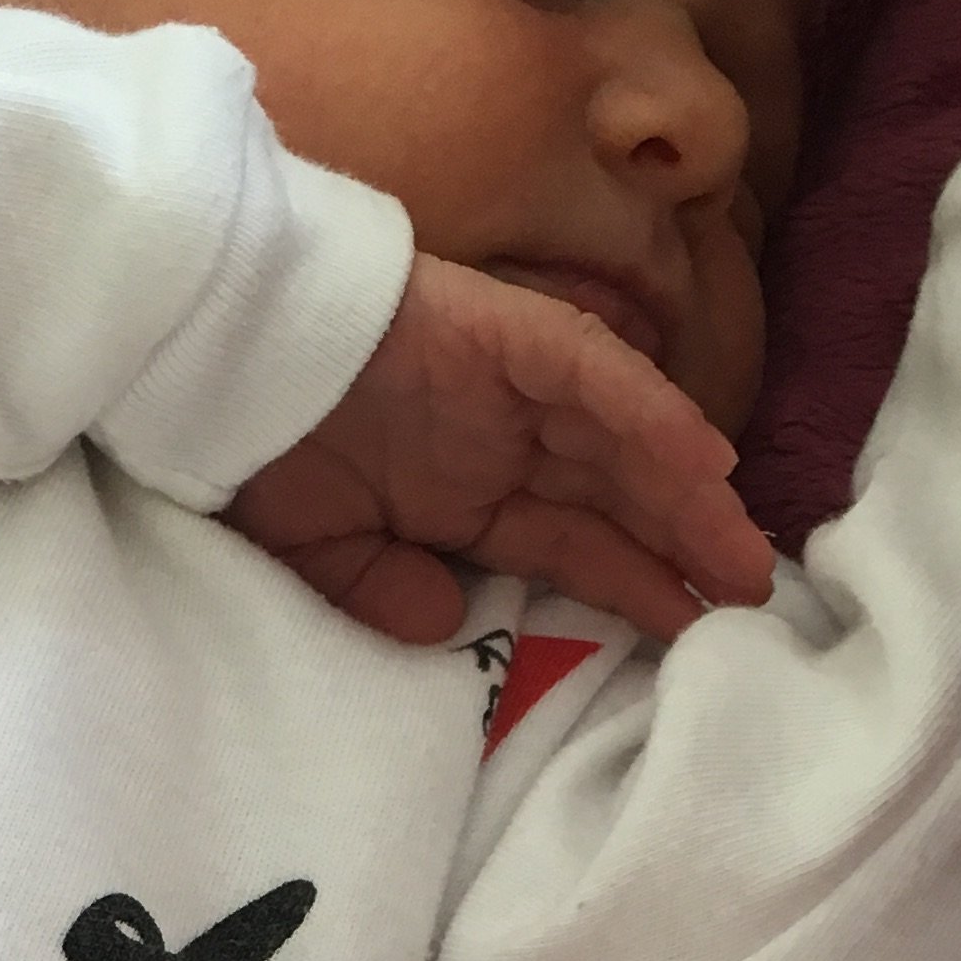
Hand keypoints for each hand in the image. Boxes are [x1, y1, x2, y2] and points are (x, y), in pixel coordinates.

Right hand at [226, 252, 774, 646]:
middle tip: (750, 599)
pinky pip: (594, 372)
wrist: (210, 350)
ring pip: (620, 437)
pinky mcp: (505, 331)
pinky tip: (700, 462)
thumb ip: (380, 590)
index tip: (689, 629)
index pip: (571, 543)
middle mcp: (503, 438)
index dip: (631, 583)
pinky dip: (647, 413)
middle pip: (613, 494)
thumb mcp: (314, 551)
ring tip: (742, 553)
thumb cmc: (252, 443)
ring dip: (684, 492)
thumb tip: (445, 623)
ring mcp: (509, 381)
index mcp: (466, 492)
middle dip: (681, 544)